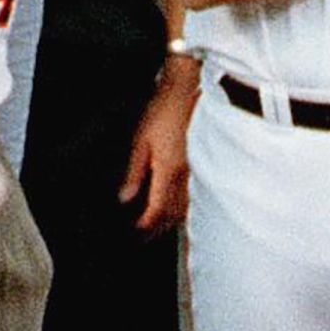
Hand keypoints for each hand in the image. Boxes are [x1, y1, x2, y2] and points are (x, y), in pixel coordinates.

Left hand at [118, 63, 195, 232]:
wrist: (190, 90)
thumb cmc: (164, 111)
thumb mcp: (141, 141)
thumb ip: (135, 173)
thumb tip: (125, 198)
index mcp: (168, 172)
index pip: (156, 211)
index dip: (144, 228)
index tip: (132, 237)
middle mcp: (186, 178)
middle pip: (171, 215)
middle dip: (156, 230)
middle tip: (141, 240)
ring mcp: (198, 173)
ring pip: (184, 209)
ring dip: (169, 222)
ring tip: (155, 229)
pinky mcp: (204, 166)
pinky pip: (193, 196)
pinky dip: (181, 208)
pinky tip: (174, 209)